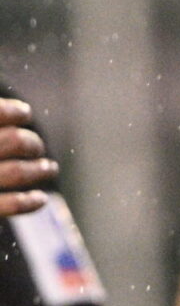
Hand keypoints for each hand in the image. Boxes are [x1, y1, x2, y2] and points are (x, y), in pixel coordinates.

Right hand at [0, 99, 56, 217]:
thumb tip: (2, 100)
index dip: (14, 112)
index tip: (25, 114)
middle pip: (15, 142)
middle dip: (31, 143)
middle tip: (38, 147)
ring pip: (18, 172)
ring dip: (39, 170)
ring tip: (49, 169)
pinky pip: (12, 205)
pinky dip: (29, 203)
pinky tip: (40, 200)